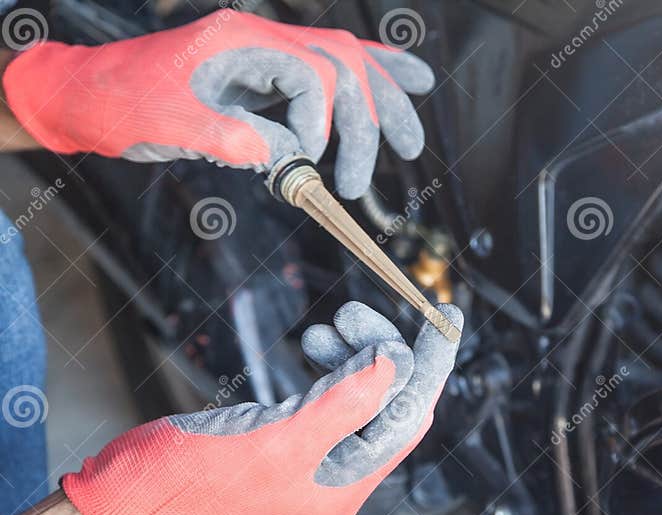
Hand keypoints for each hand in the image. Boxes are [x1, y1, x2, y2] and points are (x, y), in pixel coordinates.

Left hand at [2, 9, 433, 197]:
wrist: (88, 94)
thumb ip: (231, 137)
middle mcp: (261, 37)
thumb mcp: (169, 124)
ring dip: (386, 100)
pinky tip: (408, 82)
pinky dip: (370, 78)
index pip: (311, 72)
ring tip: (412, 141)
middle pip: (344, 63)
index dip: (324, 122)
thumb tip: (291, 158)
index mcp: (239, 40)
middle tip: (383, 168)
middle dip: (372, 117)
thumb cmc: (120, 105)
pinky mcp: (268, 69)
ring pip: (348, 62)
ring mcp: (267, 49)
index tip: (309, 163)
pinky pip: (330, 67)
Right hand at [62, 302, 461, 514]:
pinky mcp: (287, 436)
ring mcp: (312, 455)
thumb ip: (345, 403)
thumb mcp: (282, 438)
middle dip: (381, 350)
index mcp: (347, 484)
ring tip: (331, 325)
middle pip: (386, 399)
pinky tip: (315, 342)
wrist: (133, 490)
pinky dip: (328, 363)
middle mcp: (337, 473)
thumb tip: (395, 365)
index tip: (444, 316)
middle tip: (355, 314)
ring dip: (353, 351)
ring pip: (357, 391)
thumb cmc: (196, 475)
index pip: (409, 415)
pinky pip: (327, 392)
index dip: (429, 363)